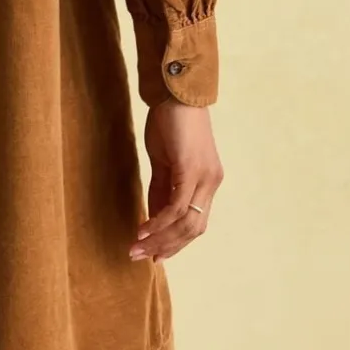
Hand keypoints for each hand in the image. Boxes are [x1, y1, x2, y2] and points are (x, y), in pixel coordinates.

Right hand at [131, 99, 222, 261]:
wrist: (176, 93)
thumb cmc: (170, 123)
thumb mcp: (165, 162)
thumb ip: (162, 190)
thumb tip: (153, 218)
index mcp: (209, 181)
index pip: (196, 223)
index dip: (175, 243)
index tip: (153, 255)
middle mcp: (212, 182)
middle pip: (193, 230)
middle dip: (166, 247)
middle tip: (140, 256)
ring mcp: (205, 177)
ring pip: (186, 223)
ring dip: (160, 240)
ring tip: (136, 248)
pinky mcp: (191, 170)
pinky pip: (176, 207)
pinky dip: (158, 222)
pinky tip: (142, 230)